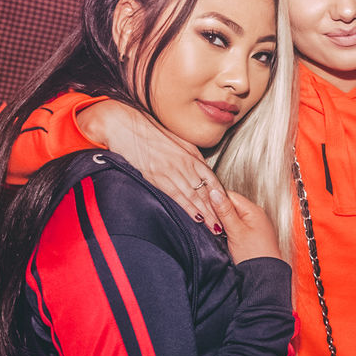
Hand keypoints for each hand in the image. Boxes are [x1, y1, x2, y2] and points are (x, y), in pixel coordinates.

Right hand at [79, 101, 225, 230]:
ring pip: (195, 197)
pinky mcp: (158, 178)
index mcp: (192, 155)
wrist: (128, 129)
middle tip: (225, 224)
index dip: (221, 195)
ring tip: (214, 227)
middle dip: (217, 210)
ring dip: (206, 213)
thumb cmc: (151, 132)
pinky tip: (197, 218)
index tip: (227, 207)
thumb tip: (201, 168)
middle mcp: (186, 164)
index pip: (212, 179)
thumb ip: (191, 156)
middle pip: (206, 191)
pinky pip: (177, 196)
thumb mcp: (178, 141)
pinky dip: (188, 209)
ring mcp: (173, 172)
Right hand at [209, 189, 280, 262]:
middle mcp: (255, 215)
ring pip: (232, 217)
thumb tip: (215, 192)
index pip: (230, 195)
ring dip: (222, 221)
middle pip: (231, 206)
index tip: (204, 204)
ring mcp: (254, 225)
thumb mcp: (236, 230)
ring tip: (216, 229)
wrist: (265, 276)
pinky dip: (227, 229)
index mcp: (253, 210)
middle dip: (218, 211)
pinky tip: (223, 235)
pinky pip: (236, 226)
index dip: (216, 199)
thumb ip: (225, 211)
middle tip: (208, 219)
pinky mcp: (251, 236)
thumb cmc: (255, 255)